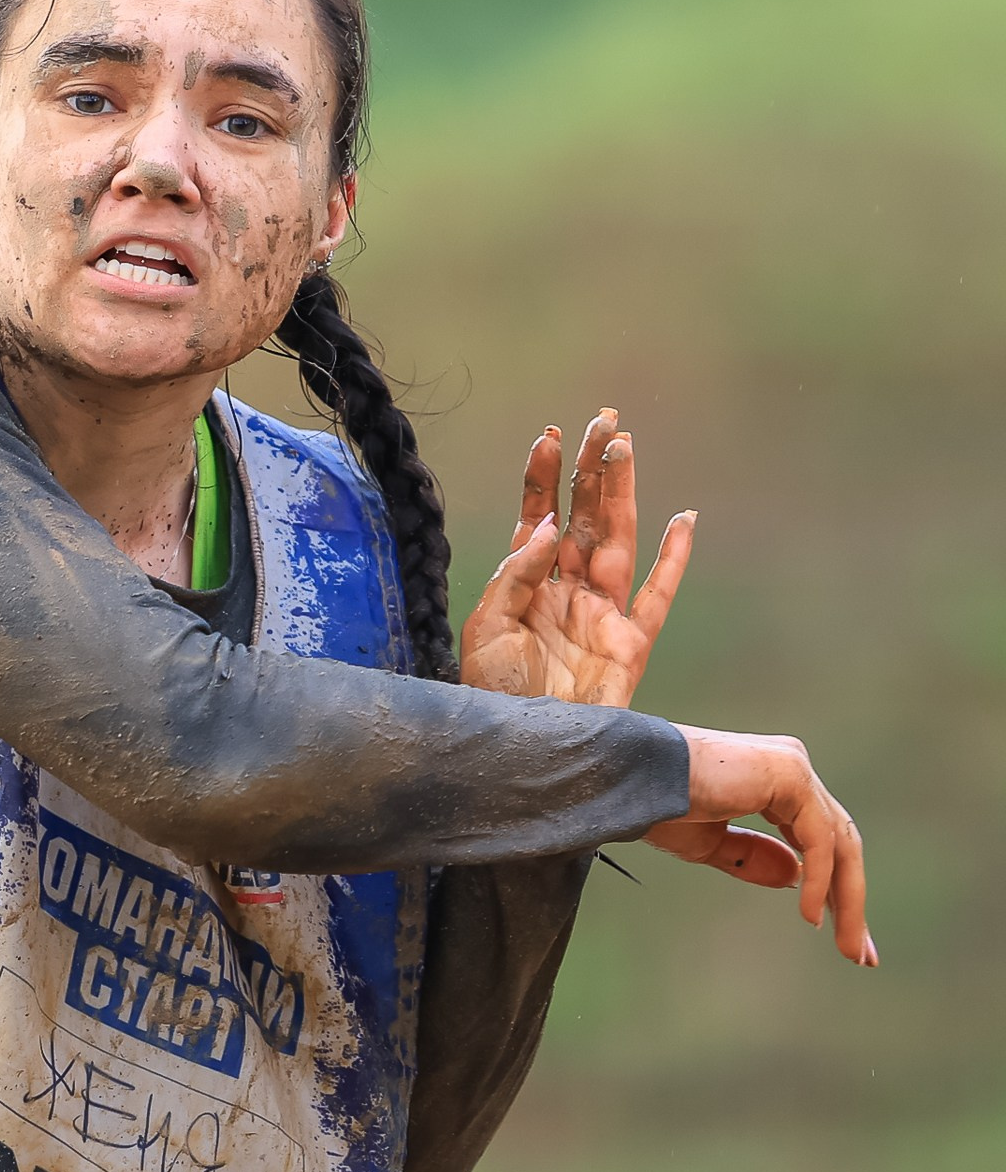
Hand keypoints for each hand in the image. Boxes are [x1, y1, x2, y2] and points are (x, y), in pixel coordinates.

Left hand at [459, 411, 692, 708]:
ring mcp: (602, 614)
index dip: (544, 476)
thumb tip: (545, 527)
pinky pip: (658, 596)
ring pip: (620, 539)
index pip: (537, 515)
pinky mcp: (631, 645)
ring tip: (627, 446)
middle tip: (603, 421)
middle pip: (585, 516)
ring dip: (625, 493)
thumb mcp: (486, 629)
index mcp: (525, 582)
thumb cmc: (491, 694)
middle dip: (593, 468)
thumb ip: (515, 576)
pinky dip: (675, 560)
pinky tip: (685, 520)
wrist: (520, 749)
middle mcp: (566, 590)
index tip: (549, 434)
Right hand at [653, 728, 874, 966]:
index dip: (835, 890)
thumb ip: (752, 857)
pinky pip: (819, 838)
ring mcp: (793, 766)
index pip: (820, 839)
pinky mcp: (790, 774)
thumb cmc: (657, 805)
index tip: (845, 938)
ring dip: (847, 900)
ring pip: (839, 842)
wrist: (631, 777)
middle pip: (839, 842)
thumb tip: (797, 878)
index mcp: (772, 779)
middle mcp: (789, 766)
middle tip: (862, 956)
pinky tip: (811, 916)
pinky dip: (822, 880)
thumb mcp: (709, 843)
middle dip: (851, 901)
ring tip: (849, 949)